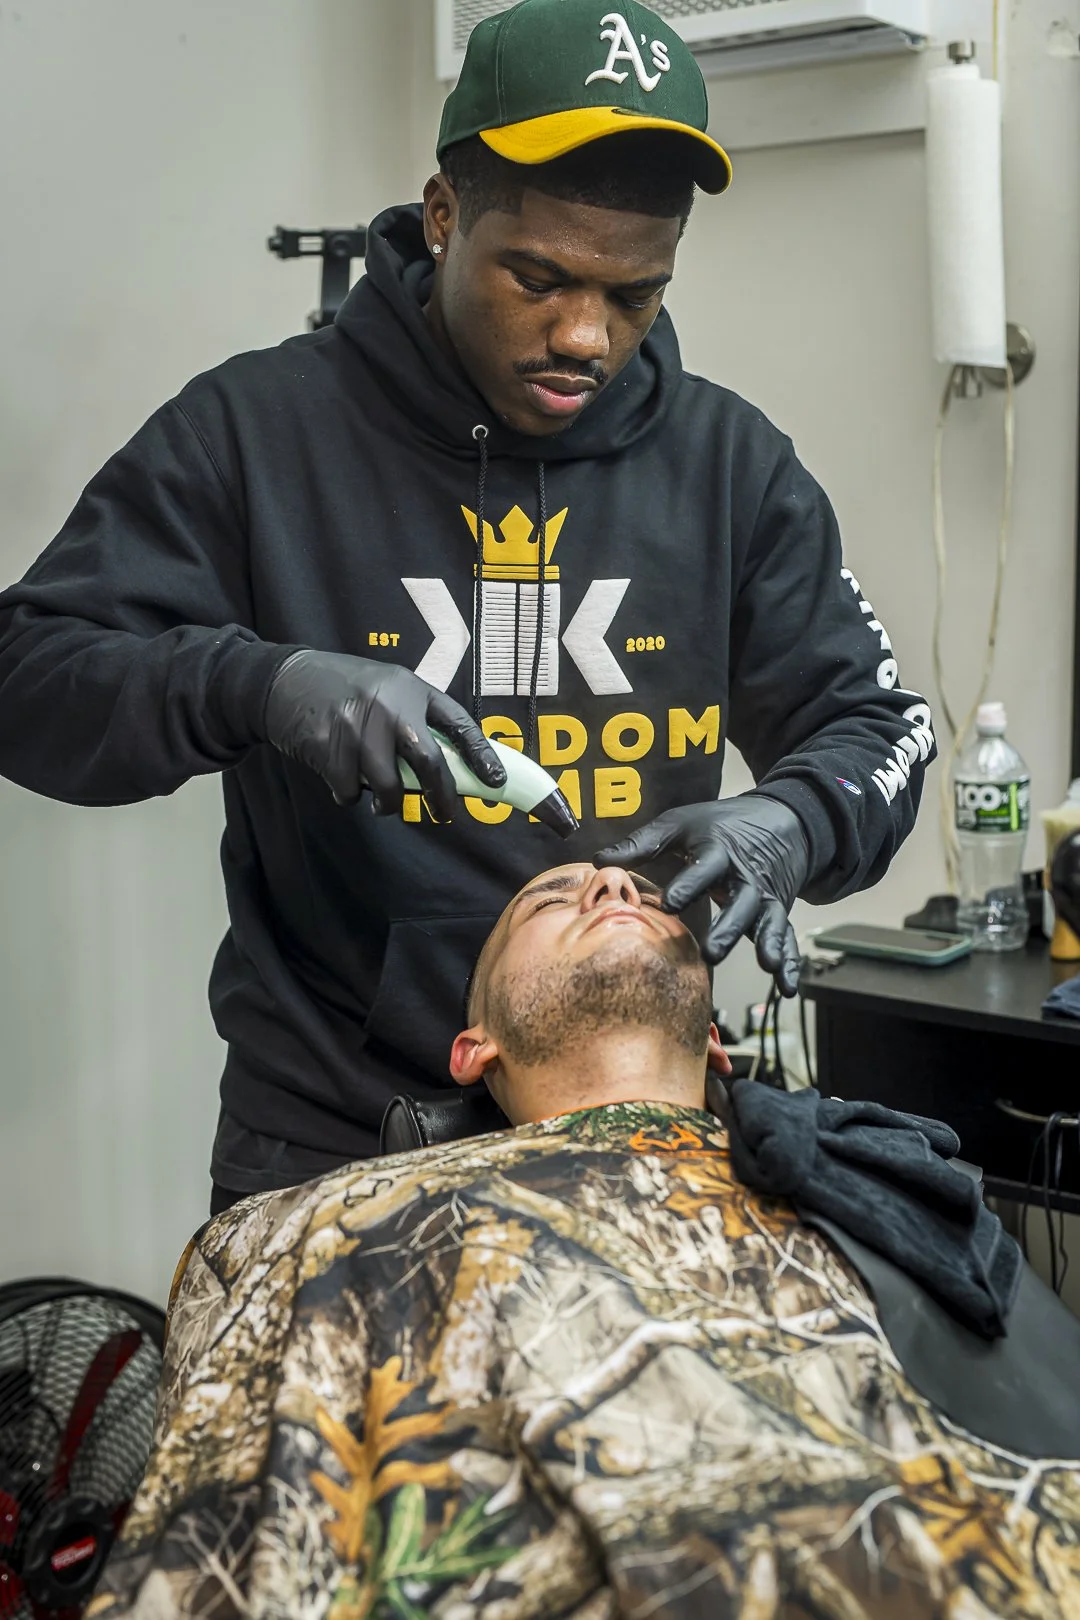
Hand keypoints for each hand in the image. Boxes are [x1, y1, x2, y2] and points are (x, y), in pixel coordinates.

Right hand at [261, 651, 505, 819]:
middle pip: (428, 761)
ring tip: (381, 803)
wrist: (287, 679)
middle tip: (444, 814)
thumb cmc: (345, 689)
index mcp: (411, 690)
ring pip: (388, 786)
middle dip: (440, 796)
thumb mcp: (388, 689)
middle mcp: (389, 705)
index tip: (497, 782)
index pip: (458, 724)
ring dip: (387, 804)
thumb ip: (415, 719)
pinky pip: (350, 790)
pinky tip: (341, 777)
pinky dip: (348, 794)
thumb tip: (449, 768)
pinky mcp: (329, 746)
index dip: (482, 755)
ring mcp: (358, 726)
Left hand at [595, 795, 810, 993]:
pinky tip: (787, 987)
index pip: (704, 868)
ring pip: (769, 920)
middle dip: (730, 926)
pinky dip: (790, 961)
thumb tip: (600, 859)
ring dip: (769, 943)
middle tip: (713, 951)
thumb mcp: (680, 824)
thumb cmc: (720, 825)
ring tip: (766, 964)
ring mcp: (766, 895)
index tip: (671, 902)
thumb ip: (641, 843)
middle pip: (742, 901)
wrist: (778, 819)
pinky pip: (787, 936)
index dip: (689, 884)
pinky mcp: (778, 910)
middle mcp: (746, 876)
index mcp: (719, 851)